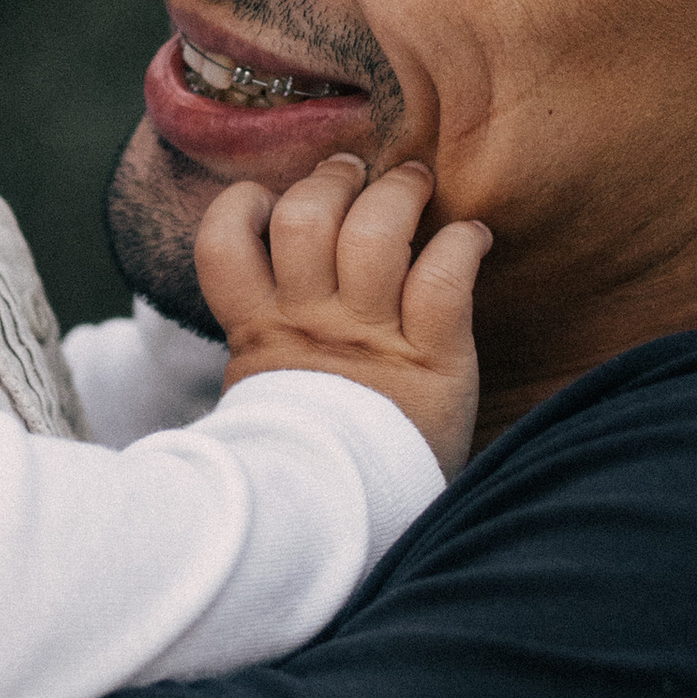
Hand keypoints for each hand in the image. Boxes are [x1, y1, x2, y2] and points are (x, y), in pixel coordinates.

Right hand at [201, 155, 489, 474]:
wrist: (349, 525)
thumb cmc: (313, 458)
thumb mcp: (266, 396)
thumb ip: (265, 342)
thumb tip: (262, 292)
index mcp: (261, 331)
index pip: (223, 241)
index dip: (243, 204)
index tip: (271, 203)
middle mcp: (311, 323)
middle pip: (306, 215)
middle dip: (334, 179)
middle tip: (357, 172)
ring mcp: (369, 337)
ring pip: (374, 231)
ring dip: (398, 193)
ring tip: (414, 185)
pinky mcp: (431, 357)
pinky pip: (443, 276)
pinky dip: (463, 244)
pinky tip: (473, 240)